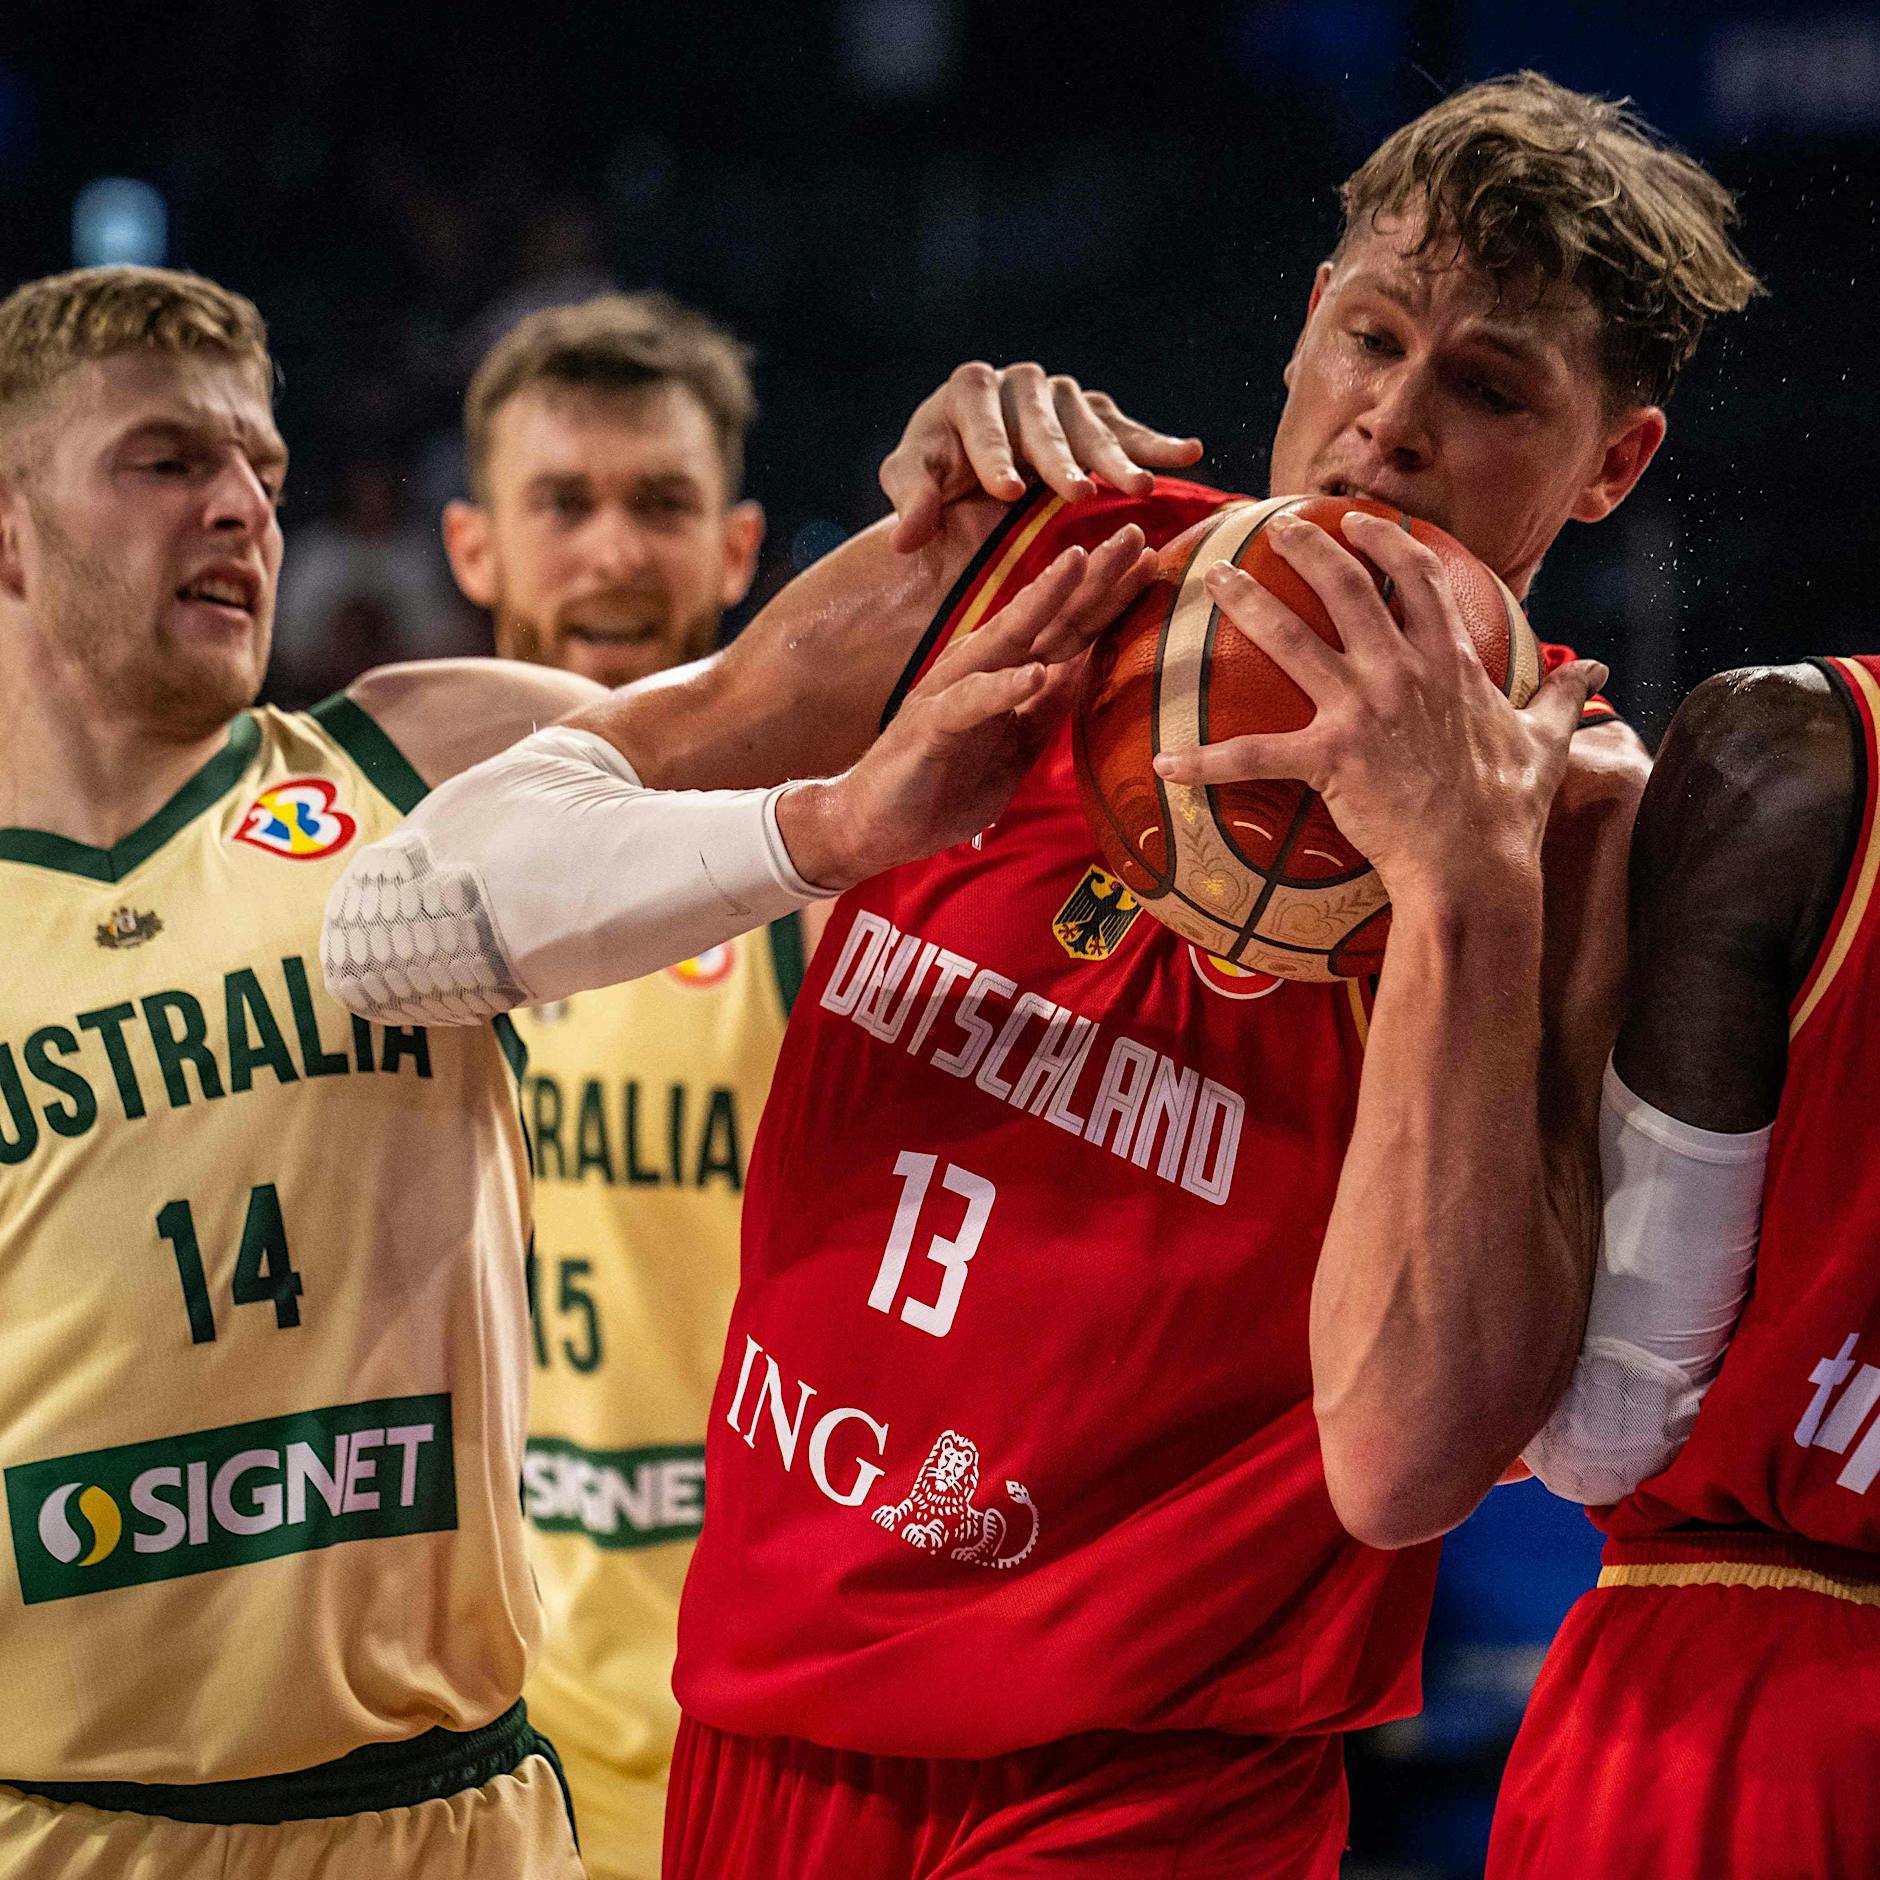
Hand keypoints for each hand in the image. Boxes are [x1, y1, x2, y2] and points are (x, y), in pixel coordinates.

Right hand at [779, 525, 1154, 888]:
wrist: (872, 824)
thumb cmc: (944, 783)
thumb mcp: (1014, 745)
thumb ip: (1048, 707)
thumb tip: (1089, 669)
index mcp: (1005, 674)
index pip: (1067, 629)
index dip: (1108, 596)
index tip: (1153, 560)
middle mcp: (980, 669)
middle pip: (1045, 617)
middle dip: (1089, 575)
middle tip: (1134, 533)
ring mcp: (952, 693)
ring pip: (1005, 638)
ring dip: (1043, 601)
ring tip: (1079, 564)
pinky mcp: (930, 727)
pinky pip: (969, 703)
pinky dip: (1002, 688)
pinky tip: (1035, 673)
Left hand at [880, 361, 1201, 551]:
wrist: (967, 454)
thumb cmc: (936, 468)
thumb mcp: (912, 480)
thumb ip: (911, 502)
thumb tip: (907, 541)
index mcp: (970, 389)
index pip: (984, 425)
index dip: (993, 458)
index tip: (1006, 493)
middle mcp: (1021, 381)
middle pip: (1044, 425)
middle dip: (1061, 462)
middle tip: (1078, 495)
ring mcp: (1063, 394)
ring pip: (1091, 427)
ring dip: (1116, 460)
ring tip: (1139, 489)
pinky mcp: (1094, 411)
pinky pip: (1127, 428)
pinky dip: (1156, 443)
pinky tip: (1191, 454)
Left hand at [1151, 511, 1606, 902]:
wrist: (1475, 864)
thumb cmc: (1507, 810)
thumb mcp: (1544, 743)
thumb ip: (1561, 698)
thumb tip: (1595, 669)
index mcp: (1449, 663)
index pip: (1418, 579)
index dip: (1386, 543)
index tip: (1360, 522)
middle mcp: (1402, 672)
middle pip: (1348, 589)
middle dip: (1309, 547)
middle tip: (1274, 525)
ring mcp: (1362, 710)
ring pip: (1292, 640)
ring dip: (1249, 604)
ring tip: (1214, 578)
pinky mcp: (1328, 759)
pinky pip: (1252, 755)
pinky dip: (1204, 761)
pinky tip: (1164, 760)